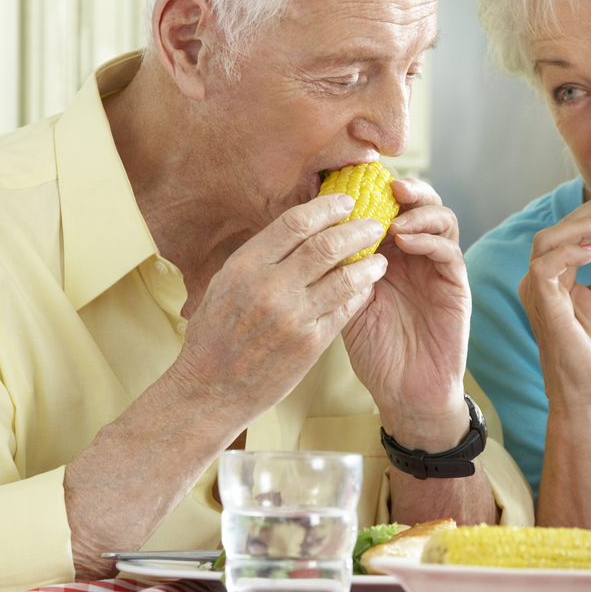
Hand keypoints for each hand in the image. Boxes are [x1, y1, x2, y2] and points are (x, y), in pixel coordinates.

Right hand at [169, 193, 388, 420]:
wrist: (211, 390)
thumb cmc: (215, 335)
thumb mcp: (225, 284)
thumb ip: (261, 258)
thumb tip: (299, 229)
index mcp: (245, 266)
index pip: (295, 223)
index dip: (326, 207)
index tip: (345, 201)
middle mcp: (270, 287)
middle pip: (326, 244)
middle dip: (356, 229)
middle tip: (374, 224)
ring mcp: (293, 317)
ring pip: (344, 277)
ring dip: (368, 262)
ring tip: (379, 257)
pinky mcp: (311, 343)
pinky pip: (346, 309)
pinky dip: (361, 293)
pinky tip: (368, 286)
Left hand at [342, 178, 470, 450]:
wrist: (404, 394)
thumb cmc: (374, 351)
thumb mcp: (346, 302)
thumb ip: (339, 268)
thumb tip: (311, 228)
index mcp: (389, 254)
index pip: (388, 208)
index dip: (374, 189)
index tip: (350, 178)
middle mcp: (417, 256)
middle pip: (420, 204)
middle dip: (405, 189)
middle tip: (385, 186)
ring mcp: (438, 269)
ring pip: (441, 220)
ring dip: (419, 210)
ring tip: (394, 216)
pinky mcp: (456, 287)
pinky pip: (448, 252)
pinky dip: (428, 239)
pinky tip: (404, 240)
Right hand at [518, 177, 590, 416]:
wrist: (585, 390)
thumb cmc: (590, 349)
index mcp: (553, 273)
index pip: (571, 230)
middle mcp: (538, 278)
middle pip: (558, 228)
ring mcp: (536, 291)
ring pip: (548, 241)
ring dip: (583, 226)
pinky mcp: (541, 305)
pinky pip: (545, 268)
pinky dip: (569, 253)